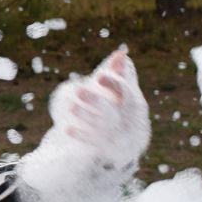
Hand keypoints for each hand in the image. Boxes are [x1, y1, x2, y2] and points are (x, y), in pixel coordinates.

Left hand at [51, 48, 149, 165]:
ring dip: (84, 115)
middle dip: (94, 100)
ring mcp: (116, 135)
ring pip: (99, 126)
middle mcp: (126, 121)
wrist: (131, 143)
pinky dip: (80, 135)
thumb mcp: (126, 94)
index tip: (100, 76)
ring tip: (70, 106)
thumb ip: (121, 75)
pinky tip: (67, 128)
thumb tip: (120, 54)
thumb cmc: (126, 110)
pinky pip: (92, 142)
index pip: (126, 93)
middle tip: (78, 90)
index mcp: (134, 105)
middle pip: (110, 110)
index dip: (114, 84)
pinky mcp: (105, 147)